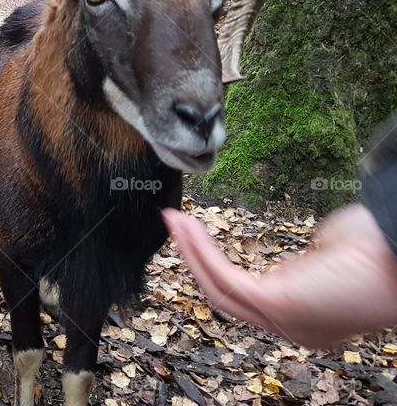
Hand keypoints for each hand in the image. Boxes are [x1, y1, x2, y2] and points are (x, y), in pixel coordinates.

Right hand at [163, 205, 396, 349]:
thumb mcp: (330, 255)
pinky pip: (226, 279)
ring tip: (173, 222)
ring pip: (218, 291)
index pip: (246, 298)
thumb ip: (305, 258)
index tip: (196, 235)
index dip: (214, 266)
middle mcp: (292, 327)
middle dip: (193, 258)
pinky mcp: (277, 306)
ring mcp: (284, 322)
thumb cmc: (379, 252)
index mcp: (305, 317)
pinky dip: (201, 250)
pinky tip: (189, 227)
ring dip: (190, 252)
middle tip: (175, 225)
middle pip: (224, 298)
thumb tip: (299, 252)